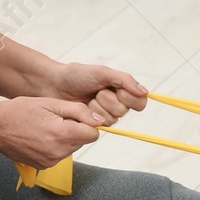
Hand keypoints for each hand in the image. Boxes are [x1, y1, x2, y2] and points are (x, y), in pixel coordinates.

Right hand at [0, 96, 106, 170]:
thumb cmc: (21, 111)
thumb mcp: (51, 103)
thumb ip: (79, 111)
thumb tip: (99, 120)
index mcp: (62, 134)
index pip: (93, 134)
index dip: (87, 123)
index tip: (76, 116)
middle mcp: (58, 152)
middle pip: (82, 141)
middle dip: (75, 130)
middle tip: (55, 120)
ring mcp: (51, 161)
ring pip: (71, 148)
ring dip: (65, 138)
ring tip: (46, 127)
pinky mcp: (44, 166)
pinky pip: (59, 155)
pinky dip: (55, 146)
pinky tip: (40, 137)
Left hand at [35, 62, 149, 125]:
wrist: (54, 84)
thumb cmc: (76, 75)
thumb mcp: (102, 72)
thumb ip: (124, 80)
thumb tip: (145, 91)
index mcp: (121, 90)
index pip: (140, 102)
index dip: (130, 97)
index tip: (116, 89)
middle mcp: (116, 104)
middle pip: (124, 111)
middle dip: (108, 100)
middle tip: (96, 92)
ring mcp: (104, 115)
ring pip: (112, 120)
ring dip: (98, 107)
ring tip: (88, 98)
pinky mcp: (92, 125)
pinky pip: (99, 127)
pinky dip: (90, 116)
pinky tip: (83, 108)